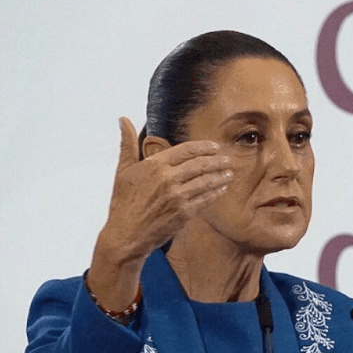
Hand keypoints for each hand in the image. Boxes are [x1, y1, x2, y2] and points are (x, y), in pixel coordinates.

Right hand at [86, 117, 231, 310]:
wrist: (126, 234)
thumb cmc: (123, 201)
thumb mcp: (122, 170)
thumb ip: (127, 143)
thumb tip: (122, 118)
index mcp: (154, 165)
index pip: (186, 150)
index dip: (204, 147)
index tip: (215, 147)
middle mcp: (167, 179)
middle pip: (201, 164)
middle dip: (218, 160)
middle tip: (228, 159)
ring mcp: (177, 196)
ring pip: (206, 181)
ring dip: (221, 176)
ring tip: (229, 172)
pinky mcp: (184, 212)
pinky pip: (206, 198)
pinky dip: (217, 192)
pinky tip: (222, 188)